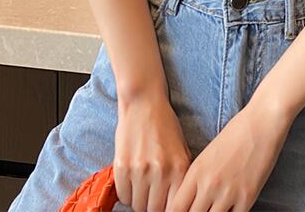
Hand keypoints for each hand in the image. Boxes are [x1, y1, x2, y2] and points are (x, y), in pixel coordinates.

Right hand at [113, 87, 192, 211]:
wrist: (144, 103)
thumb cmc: (166, 126)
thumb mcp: (182, 149)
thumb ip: (181, 178)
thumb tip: (179, 203)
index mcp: (179, 167)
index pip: (174, 207)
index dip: (170, 209)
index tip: (166, 204)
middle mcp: (161, 171)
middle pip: (155, 210)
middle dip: (154, 205)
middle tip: (154, 195)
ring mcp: (140, 170)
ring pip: (138, 206)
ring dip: (140, 200)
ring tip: (144, 185)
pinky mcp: (122, 167)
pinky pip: (123, 196)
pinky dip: (127, 192)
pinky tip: (133, 178)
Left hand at [166, 98, 292, 211]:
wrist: (262, 121)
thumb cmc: (236, 132)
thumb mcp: (208, 155)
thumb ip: (197, 180)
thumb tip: (191, 202)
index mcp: (195, 172)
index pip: (176, 209)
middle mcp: (208, 185)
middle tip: (201, 210)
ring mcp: (228, 193)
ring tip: (216, 208)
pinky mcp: (247, 197)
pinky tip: (232, 209)